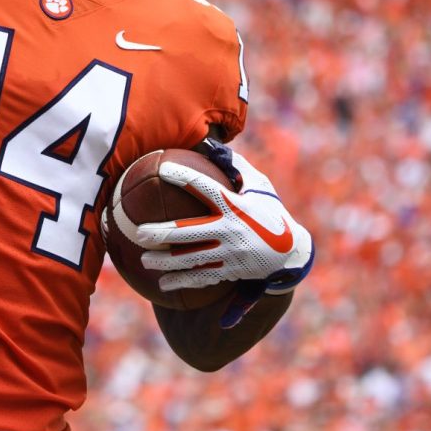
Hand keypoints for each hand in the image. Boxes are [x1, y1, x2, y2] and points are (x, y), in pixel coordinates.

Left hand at [138, 143, 313, 327]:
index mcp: (235, 205)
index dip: (183, 177)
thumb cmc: (270, 212)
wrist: (292, 252)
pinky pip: (202, 278)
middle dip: (161, 233)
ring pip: (191, 259)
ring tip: (143, 260)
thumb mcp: (259, 187)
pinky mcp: (231, 272)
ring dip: (165, 262)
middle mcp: (231, 230)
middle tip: (138, 232)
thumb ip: (237, 167)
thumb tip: (211, 145)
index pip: (205, 187)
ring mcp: (230, 254)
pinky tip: (162, 285)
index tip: (162, 169)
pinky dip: (181, 282)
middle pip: (189, 232)